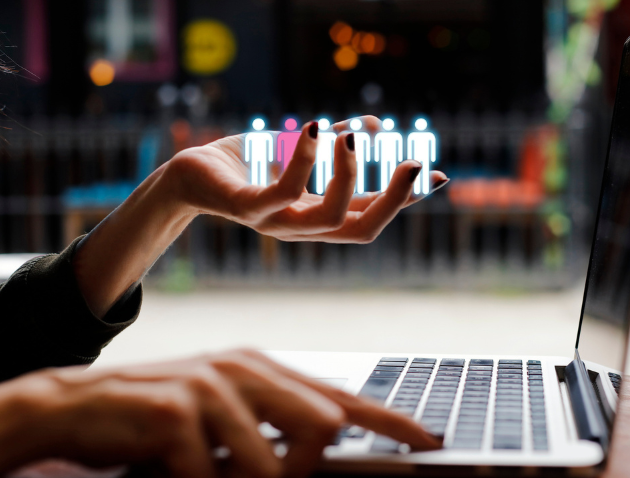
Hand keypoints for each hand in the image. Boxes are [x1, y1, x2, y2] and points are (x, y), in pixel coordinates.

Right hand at [7, 349, 438, 477]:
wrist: (76, 406)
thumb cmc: (157, 418)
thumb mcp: (223, 416)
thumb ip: (270, 426)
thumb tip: (321, 445)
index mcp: (261, 369)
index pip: (340, 398)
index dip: (388, 420)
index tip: (427, 438)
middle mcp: (244, 369)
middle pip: (321, 426)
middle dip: (298, 468)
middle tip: (259, 471)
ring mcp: (211, 385)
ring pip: (268, 465)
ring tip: (199, 466)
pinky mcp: (176, 410)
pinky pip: (210, 476)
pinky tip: (170, 467)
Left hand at [169, 116, 447, 242]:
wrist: (190, 174)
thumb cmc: (248, 165)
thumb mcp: (301, 151)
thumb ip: (336, 144)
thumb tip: (375, 126)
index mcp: (318, 217)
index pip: (372, 215)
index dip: (407, 199)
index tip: (438, 174)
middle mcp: (302, 228)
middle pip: (362, 229)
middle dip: (395, 199)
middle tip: (413, 162)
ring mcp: (275, 223)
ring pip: (330, 218)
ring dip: (350, 175)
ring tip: (351, 136)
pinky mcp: (246, 208)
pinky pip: (283, 192)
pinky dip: (304, 160)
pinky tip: (312, 128)